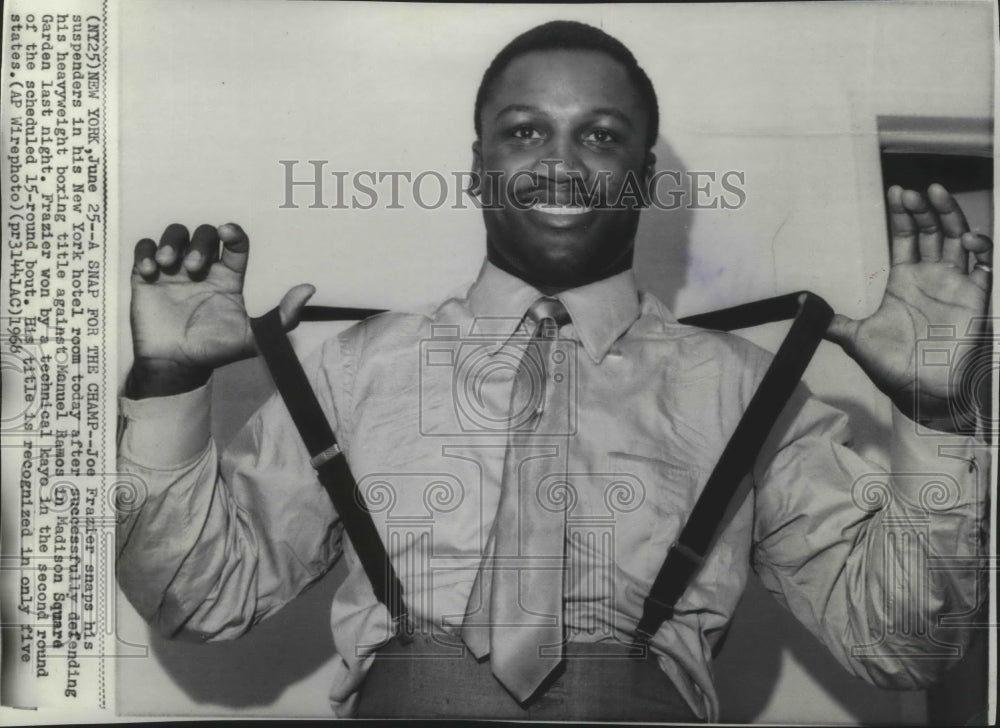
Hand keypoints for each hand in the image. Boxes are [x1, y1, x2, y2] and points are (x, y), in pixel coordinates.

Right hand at [128, 223, 313, 396]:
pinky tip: (149, 271)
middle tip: (194, 268)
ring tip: (167, 264)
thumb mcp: (253, 338)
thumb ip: (283, 317)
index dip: (234, 232)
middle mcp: (204, 269)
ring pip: (176, 234)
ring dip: (172, 242)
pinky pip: (145, 249)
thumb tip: (309, 289)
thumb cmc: (215, 351)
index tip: (228, 233)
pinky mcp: (147, 276)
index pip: (236, 243)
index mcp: (229, 277)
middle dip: (200, 244)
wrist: (176, 365)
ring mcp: (175, 270)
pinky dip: (146, 251)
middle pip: (205, 234)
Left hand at [825, 184, 991, 430]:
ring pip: (958, 238)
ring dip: (951, 215)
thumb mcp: (856, 339)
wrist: (924, 391)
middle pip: (932, 230)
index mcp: (904, 280)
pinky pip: (986, 264)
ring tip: (936, 195)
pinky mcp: (977, 295)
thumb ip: (832, 321)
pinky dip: (981, 247)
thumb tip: (800, 306)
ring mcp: (956, 283)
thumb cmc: (893, 367)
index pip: (905, 237)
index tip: (895, 192)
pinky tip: (968, 240)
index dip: (902, 215)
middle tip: (913, 193)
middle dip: (924, 209)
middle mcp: (931, 276)